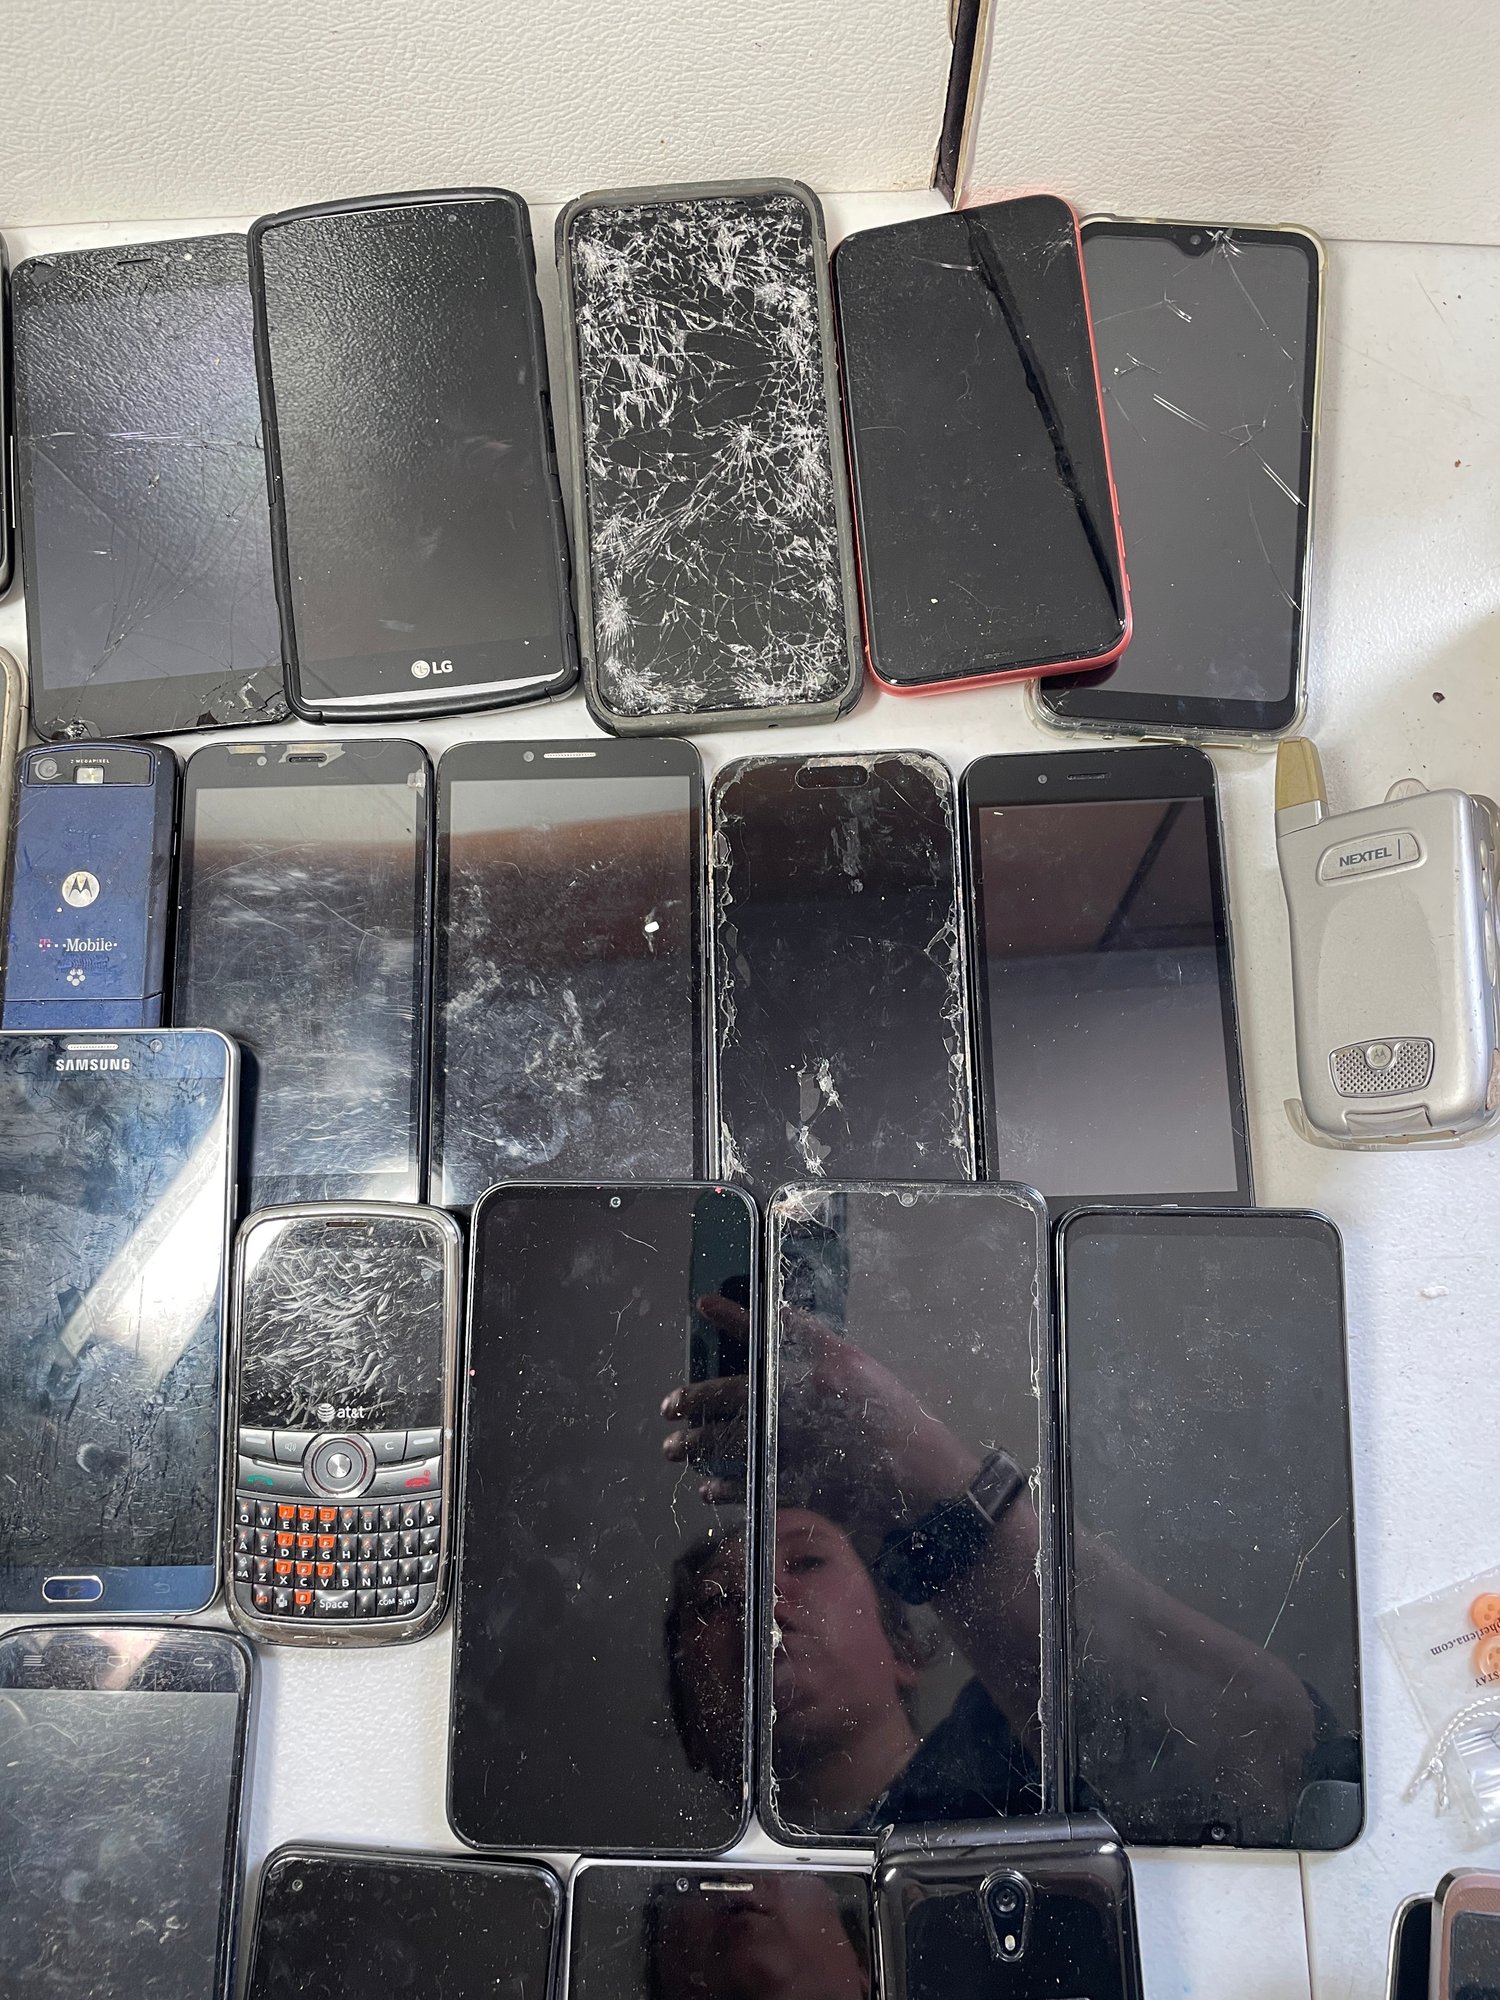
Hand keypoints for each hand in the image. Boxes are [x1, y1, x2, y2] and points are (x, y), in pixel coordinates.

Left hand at [662, 1294, 981, 1537]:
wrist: (922, 1477)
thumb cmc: (892, 1416)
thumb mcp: (858, 1365)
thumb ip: (814, 1340)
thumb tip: (774, 1317)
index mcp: (818, 1370)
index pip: (766, 1336)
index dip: (732, 1318)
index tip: (702, 1305)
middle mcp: (800, 1406)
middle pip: (734, 1396)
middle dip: (694, 1400)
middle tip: (668, 1406)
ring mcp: (797, 1447)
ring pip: (732, 1443)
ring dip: (696, 1446)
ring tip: (673, 1448)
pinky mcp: (799, 1486)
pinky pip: (751, 1487)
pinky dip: (726, 1489)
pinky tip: (707, 1489)